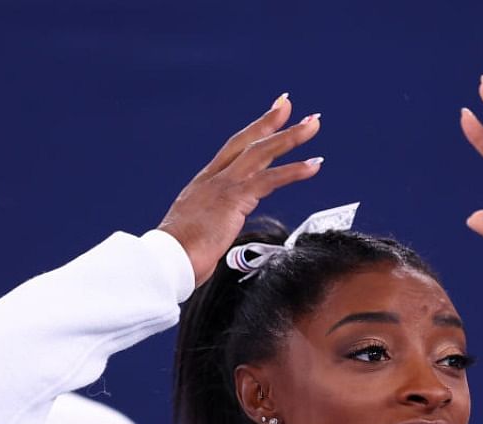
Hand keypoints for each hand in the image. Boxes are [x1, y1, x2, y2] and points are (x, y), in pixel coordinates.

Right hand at [159, 94, 323, 285]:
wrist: (167, 260)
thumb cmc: (177, 257)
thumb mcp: (194, 235)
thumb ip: (208, 229)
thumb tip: (212, 239)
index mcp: (204, 186)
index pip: (231, 152)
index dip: (250, 134)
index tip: (266, 119)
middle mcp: (213, 180)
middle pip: (246, 142)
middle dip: (269, 121)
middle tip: (287, 103)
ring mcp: (223, 186)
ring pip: (262, 152)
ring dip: (291, 136)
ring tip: (313, 124)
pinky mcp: (235, 198)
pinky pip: (271, 179)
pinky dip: (295, 170)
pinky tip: (315, 163)